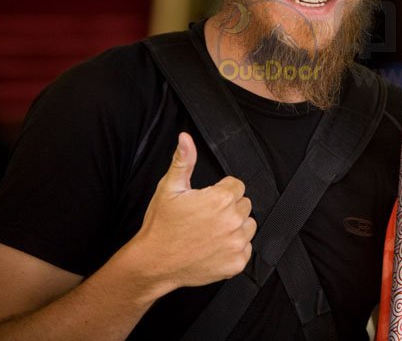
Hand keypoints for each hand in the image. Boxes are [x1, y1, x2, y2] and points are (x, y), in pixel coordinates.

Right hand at [129, 133, 256, 293]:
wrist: (153, 263)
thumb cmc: (161, 226)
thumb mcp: (169, 189)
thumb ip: (183, 161)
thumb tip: (185, 138)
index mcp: (220, 199)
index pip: (237, 186)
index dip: (221, 191)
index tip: (207, 201)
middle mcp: (233, 220)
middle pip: (244, 205)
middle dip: (229, 208)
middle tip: (206, 218)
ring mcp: (236, 243)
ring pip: (248, 226)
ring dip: (235, 227)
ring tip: (210, 232)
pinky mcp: (237, 263)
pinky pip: (246, 249)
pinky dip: (234, 249)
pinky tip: (214, 248)